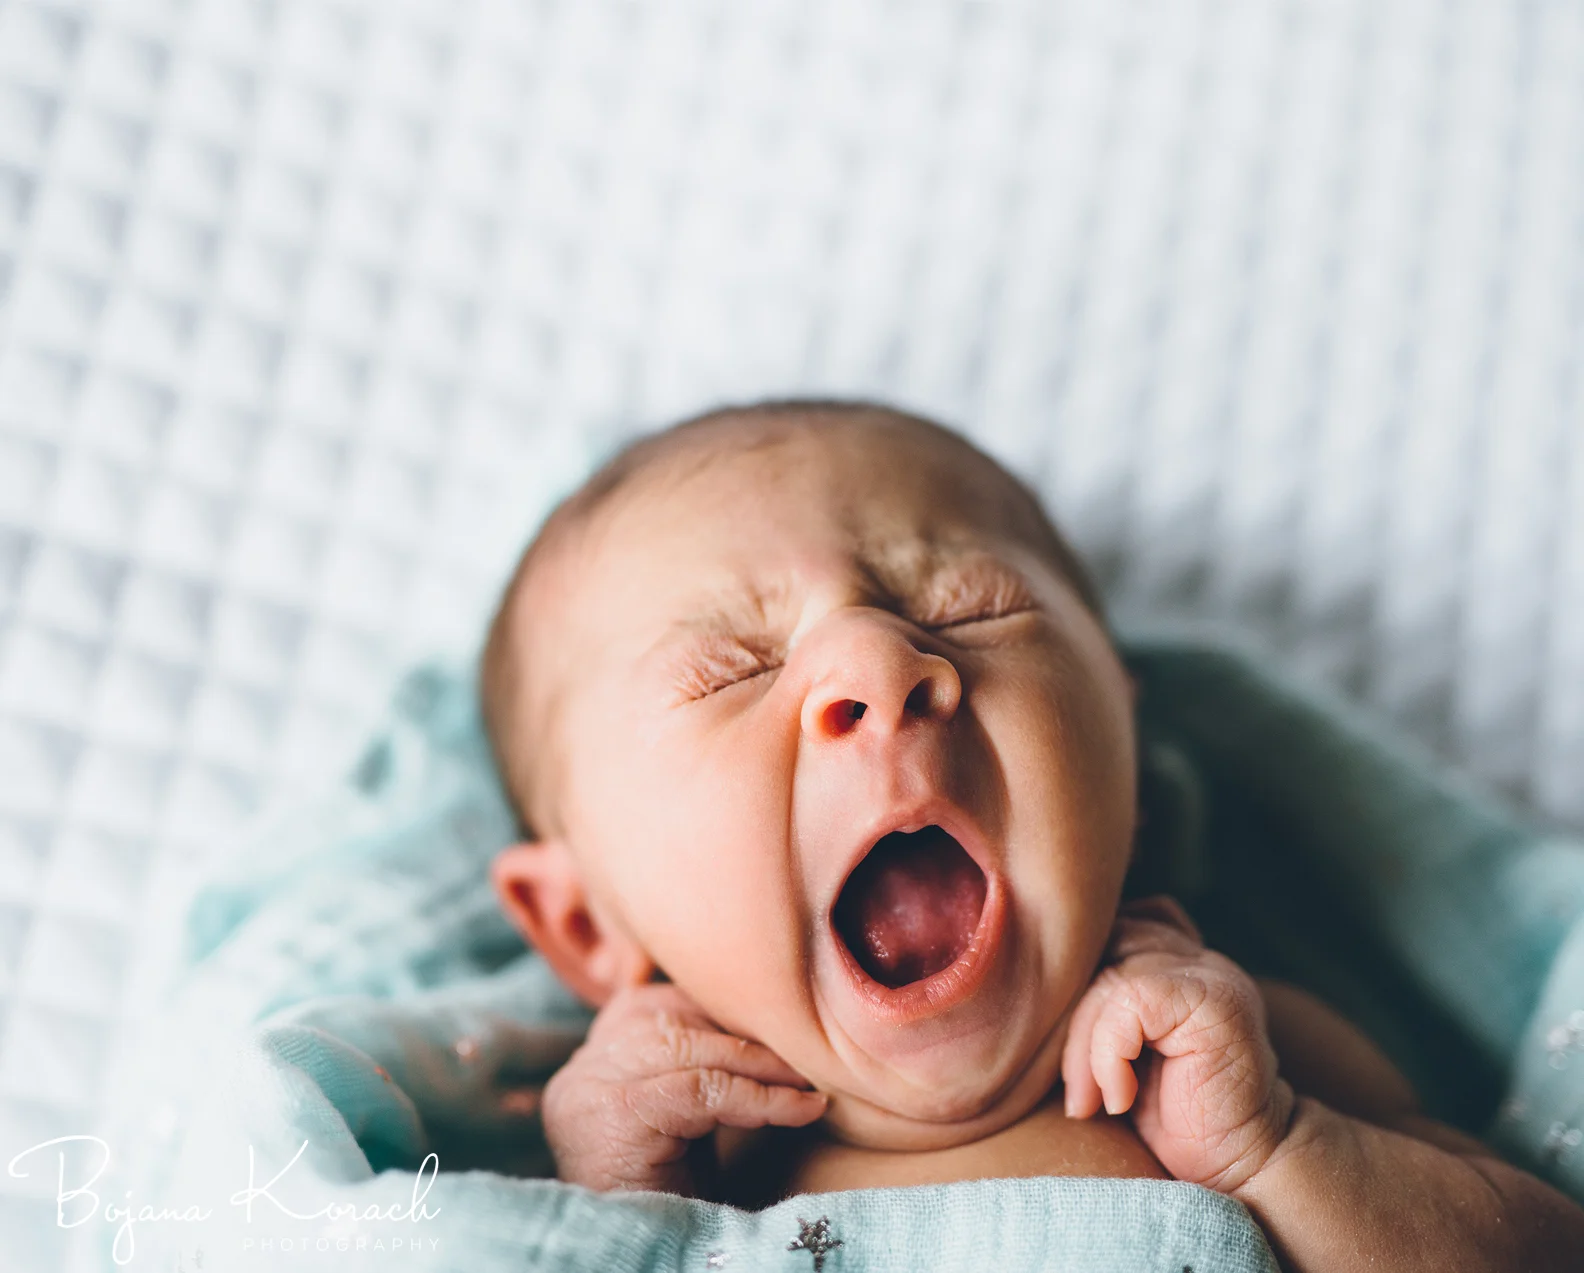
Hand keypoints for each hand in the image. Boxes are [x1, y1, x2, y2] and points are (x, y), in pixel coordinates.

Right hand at [541, 982, 827, 1194]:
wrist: (645, 1264)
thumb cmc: (671, 1207)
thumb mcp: (680, 1126)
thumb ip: (695, 1071)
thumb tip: (760, 1025)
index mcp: (585, 1071)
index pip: (654, 1009)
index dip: (717, 1017)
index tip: (774, 1035)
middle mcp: (578, 1076)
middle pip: (671, 1021)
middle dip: (744, 1039)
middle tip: (804, 1064)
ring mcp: (590, 1090)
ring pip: (691, 1048)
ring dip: (762, 1066)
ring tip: (806, 1086)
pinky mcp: (618, 1114)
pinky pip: (703, 1088)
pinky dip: (761, 1097)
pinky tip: (799, 1110)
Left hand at [1060, 895, 1294, 1191]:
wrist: (1241, 1170)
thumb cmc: (1172, 1119)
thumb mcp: (1123, 1052)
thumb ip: (1103, 1006)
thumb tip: (1034, 982)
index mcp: (1178, 960)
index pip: (1107, 929)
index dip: (1075, 984)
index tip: (1069, 1052)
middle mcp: (1198, 958)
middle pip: (1102, 945)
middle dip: (1071, 1016)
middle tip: (1073, 1084)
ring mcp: (1212, 975)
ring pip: (1110, 978)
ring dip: (1085, 1049)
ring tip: (1091, 1100)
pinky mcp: (1214, 1003)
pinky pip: (1131, 1001)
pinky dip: (1108, 1056)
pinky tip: (1120, 1099)